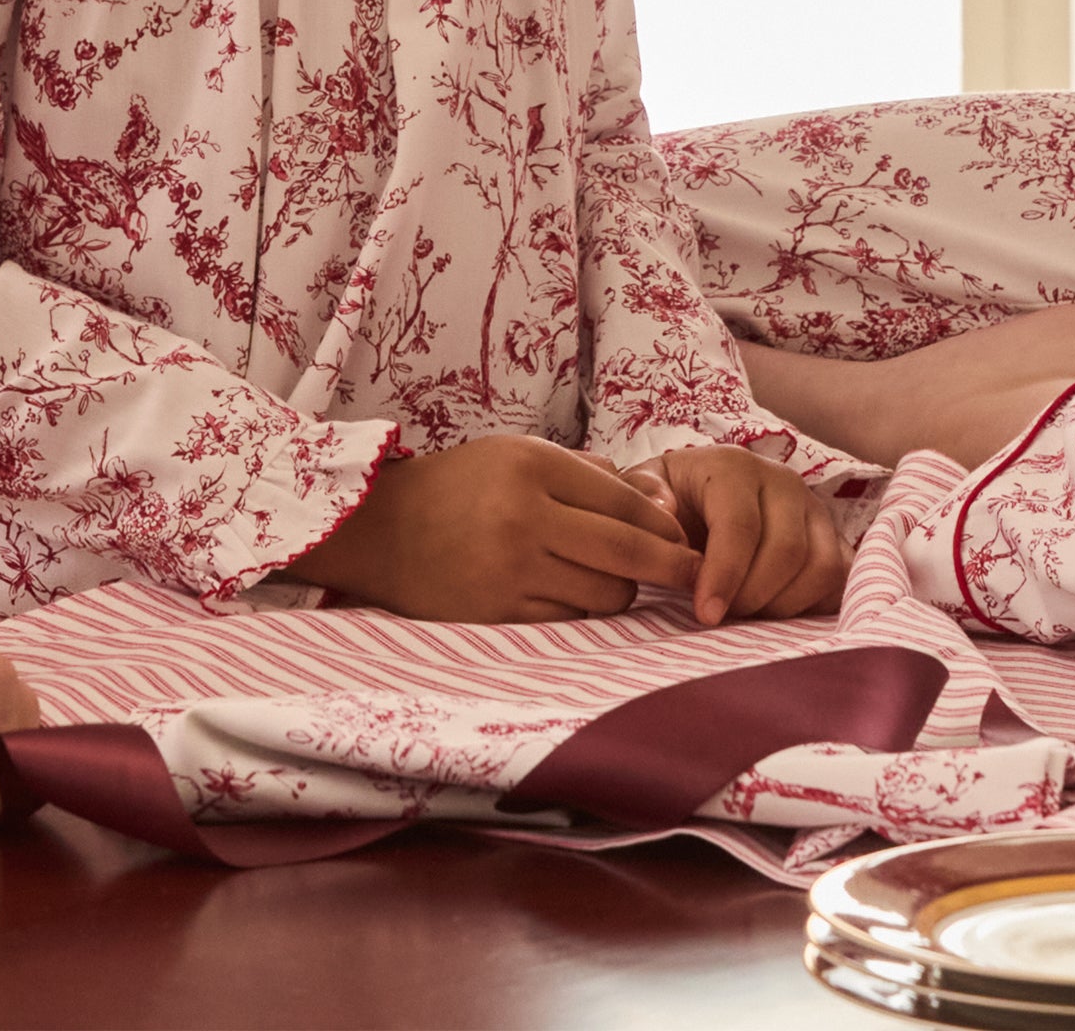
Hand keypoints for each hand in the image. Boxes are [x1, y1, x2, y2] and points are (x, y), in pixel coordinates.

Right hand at [287, 435, 701, 622]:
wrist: (382, 529)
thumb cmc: (460, 484)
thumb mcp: (519, 454)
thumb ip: (586, 472)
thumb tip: (654, 503)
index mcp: (534, 468)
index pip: (624, 501)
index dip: (663, 523)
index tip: (686, 536)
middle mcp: (525, 519)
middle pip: (625, 552)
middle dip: (669, 565)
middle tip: (693, 572)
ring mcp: (510, 571)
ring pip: (602, 593)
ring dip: (621, 591)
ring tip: (615, 580)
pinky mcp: (496, 614)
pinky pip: (567, 621)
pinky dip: (582, 611)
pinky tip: (578, 597)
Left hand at [625, 445, 849, 627]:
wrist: (700, 495)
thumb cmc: (670, 499)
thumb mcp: (645, 490)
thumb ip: (644, 495)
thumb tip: (665, 513)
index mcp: (735, 468)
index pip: (741, 525)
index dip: (724, 575)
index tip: (705, 614)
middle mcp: (784, 482)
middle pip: (786, 551)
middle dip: (752, 596)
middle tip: (722, 616)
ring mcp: (815, 511)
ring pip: (820, 567)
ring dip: (783, 604)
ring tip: (746, 613)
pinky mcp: (834, 539)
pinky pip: (841, 578)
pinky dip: (814, 604)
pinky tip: (778, 613)